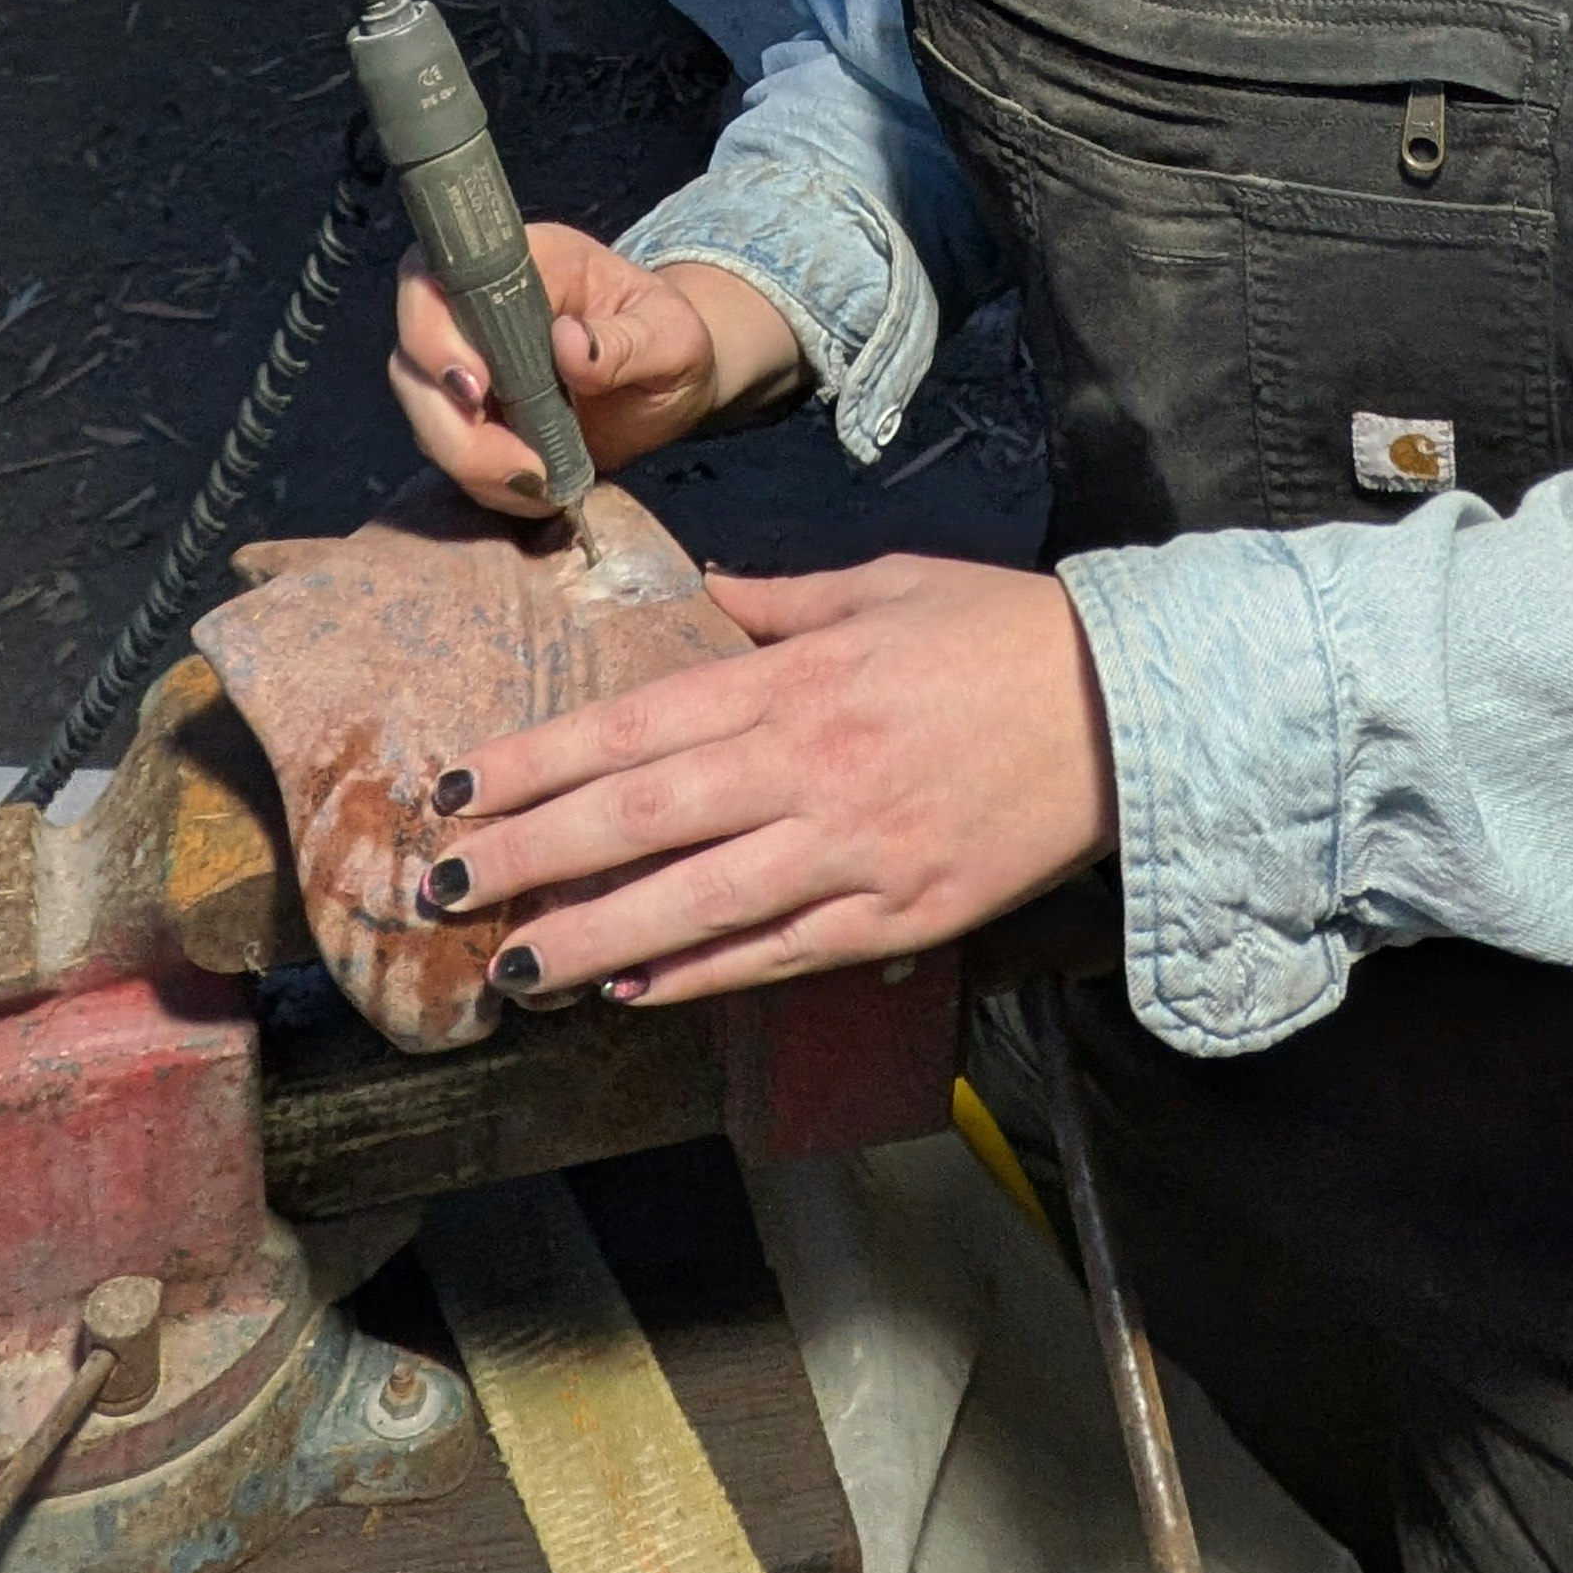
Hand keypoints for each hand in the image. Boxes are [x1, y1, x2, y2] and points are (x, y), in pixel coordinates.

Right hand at [390, 231, 792, 507]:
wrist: (674, 383)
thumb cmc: (675, 340)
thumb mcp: (675, 339)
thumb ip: (628, 341)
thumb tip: (567, 345)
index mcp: (525, 263)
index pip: (438, 274)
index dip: (431, 329)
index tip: (475, 386)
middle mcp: (479, 308)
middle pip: (412, 355)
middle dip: (449, 420)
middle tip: (519, 465)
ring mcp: (470, 364)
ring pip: (424, 411)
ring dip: (469, 459)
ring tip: (540, 485)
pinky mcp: (475, 417)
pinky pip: (452, 452)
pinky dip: (487, 482)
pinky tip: (540, 492)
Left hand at [420, 555, 1119, 1005]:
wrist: (1131, 708)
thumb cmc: (1004, 630)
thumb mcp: (883, 585)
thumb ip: (781, 602)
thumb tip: (709, 594)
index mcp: (794, 680)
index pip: (631, 728)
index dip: (532, 764)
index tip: (455, 791)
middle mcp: (807, 768)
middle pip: (638, 821)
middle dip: (528, 858)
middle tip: (441, 888)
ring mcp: (851, 851)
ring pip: (693, 905)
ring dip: (591, 938)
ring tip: (512, 970)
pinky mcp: (899, 913)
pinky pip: (776, 953)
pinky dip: (698, 974)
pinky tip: (632, 987)